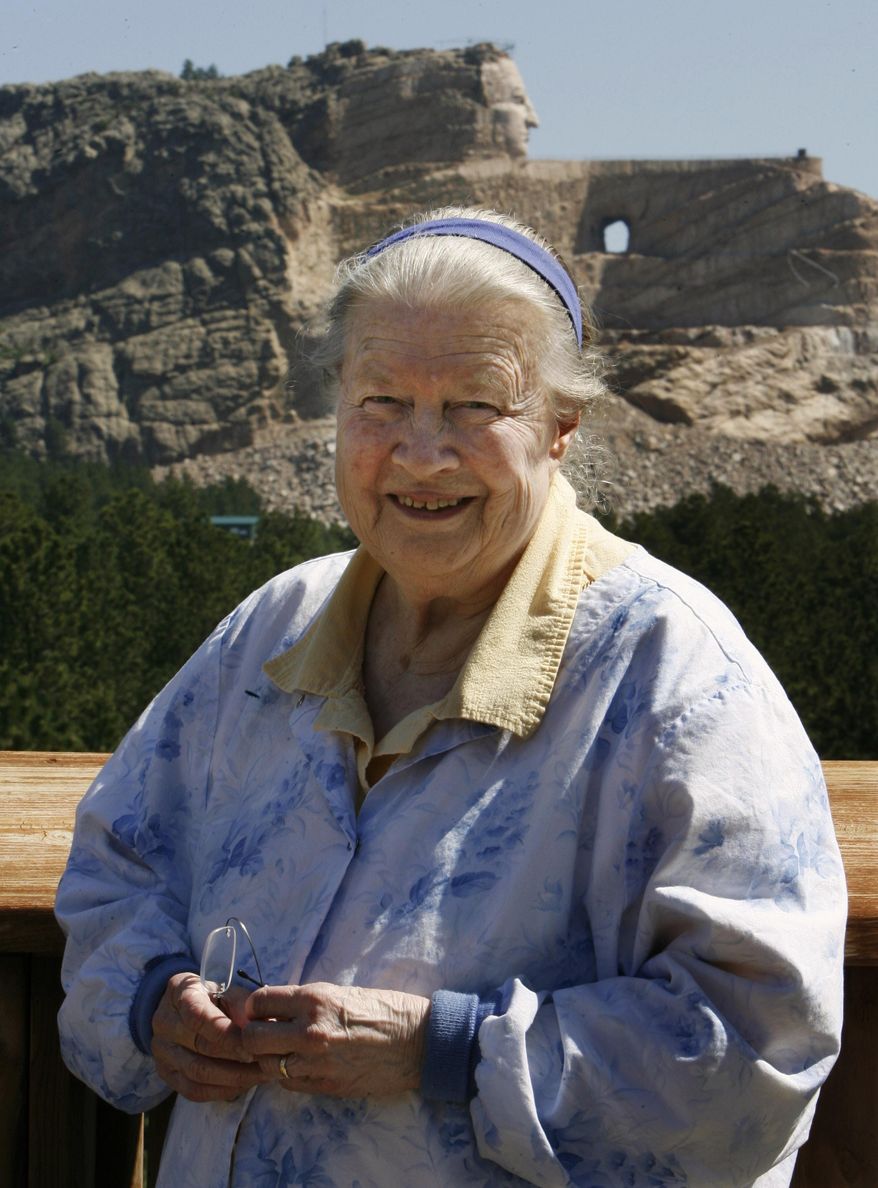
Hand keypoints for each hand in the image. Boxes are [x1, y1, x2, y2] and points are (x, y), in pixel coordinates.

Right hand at [151, 972, 271, 1101]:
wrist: (183, 1009)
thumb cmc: (213, 996)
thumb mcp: (228, 990)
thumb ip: (242, 1005)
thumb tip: (259, 1028)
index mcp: (179, 992)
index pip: (198, 1016)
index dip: (226, 1034)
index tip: (252, 1046)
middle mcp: (164, 1022)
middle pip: (200, 1047)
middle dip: (236, 1057)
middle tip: (265, 1062)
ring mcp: (162, 1051)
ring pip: (197, 1073)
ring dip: (233, 1078)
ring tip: (261, 1075)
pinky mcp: (167, 1074)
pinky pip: (194, 1090)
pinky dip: (222, 1090)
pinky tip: (245, 1084)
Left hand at [242, 982, 430, 1097]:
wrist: (419, 1042)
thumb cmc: (386, 1009)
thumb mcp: (342, 991)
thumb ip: (307, 1000)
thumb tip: (274, 1005)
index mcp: (316, 999)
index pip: (259, 1001)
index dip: (254, 1005)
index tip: (260, 1008)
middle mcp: (310, 1031)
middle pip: (252, 1038)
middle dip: (252, 1034)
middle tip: (264, 1031)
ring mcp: (316, 1063)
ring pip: (265, 1065)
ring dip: (268, 1057)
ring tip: (282, 1050)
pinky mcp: (325, 1086)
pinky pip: (287, 1083)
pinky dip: (286, 1074)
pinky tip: (300, 1064)